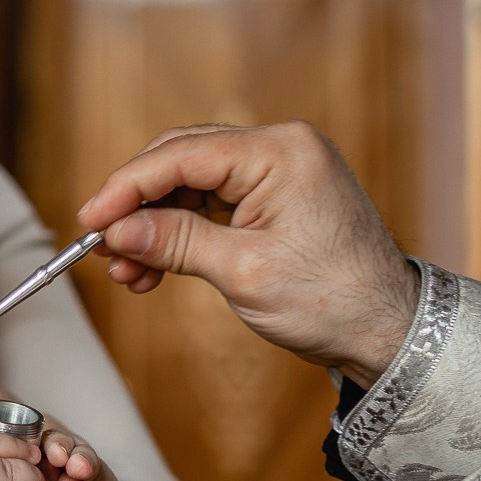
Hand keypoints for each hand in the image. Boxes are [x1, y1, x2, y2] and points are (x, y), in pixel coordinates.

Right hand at [76, 121, 419, 387]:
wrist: (390, 331)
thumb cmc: (335, 301)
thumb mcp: (243, 272)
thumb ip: (175, 242)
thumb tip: (117, 229)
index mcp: (280, 153)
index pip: (181, 156)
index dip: (126, 187)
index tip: (90, 221)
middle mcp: (281, 149)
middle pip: (181, 162)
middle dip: (137, 206)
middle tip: (103, 247)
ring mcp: (279, 172)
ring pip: (191, 186)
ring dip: (155, 226)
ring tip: (128, 272)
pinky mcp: (276, 197)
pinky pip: (212, 205)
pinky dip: (181, 234)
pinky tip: (154, 269)